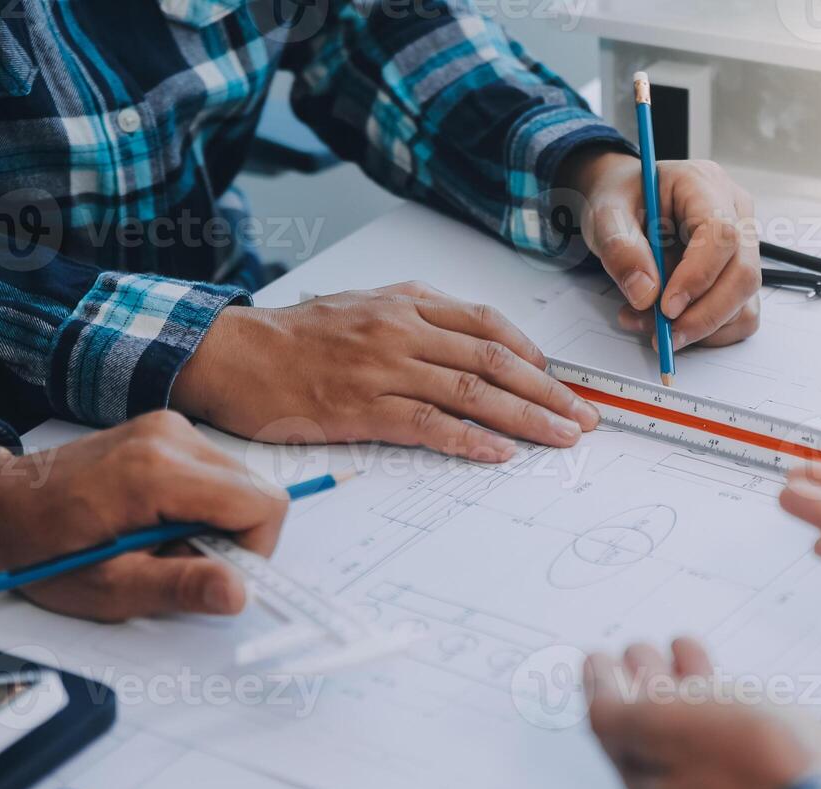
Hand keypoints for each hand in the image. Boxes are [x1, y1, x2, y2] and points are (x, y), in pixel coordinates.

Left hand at [0, 412, 287, 621]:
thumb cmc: (38, 548)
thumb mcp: (109, 587)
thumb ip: (179, 588)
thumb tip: (237, 592)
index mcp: (156, 474)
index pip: (262, 504)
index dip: (256, 550)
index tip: (218, 573)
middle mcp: (169, 437)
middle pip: (257, 492)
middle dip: (232, 538)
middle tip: (176, 560)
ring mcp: (169, 427)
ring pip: (240, 483)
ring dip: (214, 523)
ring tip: (160, 541)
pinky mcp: (166, 430)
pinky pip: (216, 472)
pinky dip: (199, 504)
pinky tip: (157, 520)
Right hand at [172, 283, 599, 460]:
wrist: (235, 353)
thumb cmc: (300, 336)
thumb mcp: (367, 306)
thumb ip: (421, 318)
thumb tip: (479, 346)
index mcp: (409, 302)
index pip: (490, 326)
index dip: (537, 357)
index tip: (566, 384)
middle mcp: (404, 330)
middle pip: (495, 361)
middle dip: (549, 392)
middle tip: (585, 418)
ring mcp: (384, 369)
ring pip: (473, 392)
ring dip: (527, 418)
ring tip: (562, 438)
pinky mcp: (363, 408)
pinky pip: (429, 425)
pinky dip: (471, 440)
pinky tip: (501, 454)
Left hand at [562, 150, 761, 349]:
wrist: (628, 203)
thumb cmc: (624, 201)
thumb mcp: (606, 215)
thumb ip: (620, 249)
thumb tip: (646, 295)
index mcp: (704, 185)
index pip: (721, 233)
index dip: (698, 276)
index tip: (667, 307)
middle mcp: (735, 213)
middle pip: (743, 272)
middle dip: (705, 314)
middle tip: (666, 336)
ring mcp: (744, 246)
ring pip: (745, 300)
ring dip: (702, 327)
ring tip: (653, 326)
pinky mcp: (738, 276)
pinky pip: (740, 315)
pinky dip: (708, 333)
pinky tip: (673, 326)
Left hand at [586, 638, 820, 788]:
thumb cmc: (750, 762)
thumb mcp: (666, 728)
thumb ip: (620, 714)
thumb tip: (594, 695)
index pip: (610, 730)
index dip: (600, 685)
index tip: (596, 653)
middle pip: (649, 732)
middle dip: (639, 683)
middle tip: (638, 646)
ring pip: (692, 732)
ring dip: (680, 684)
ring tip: (681, 644)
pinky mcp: (768, 785)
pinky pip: (729, 738)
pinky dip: (720, 699)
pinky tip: (730, 677)